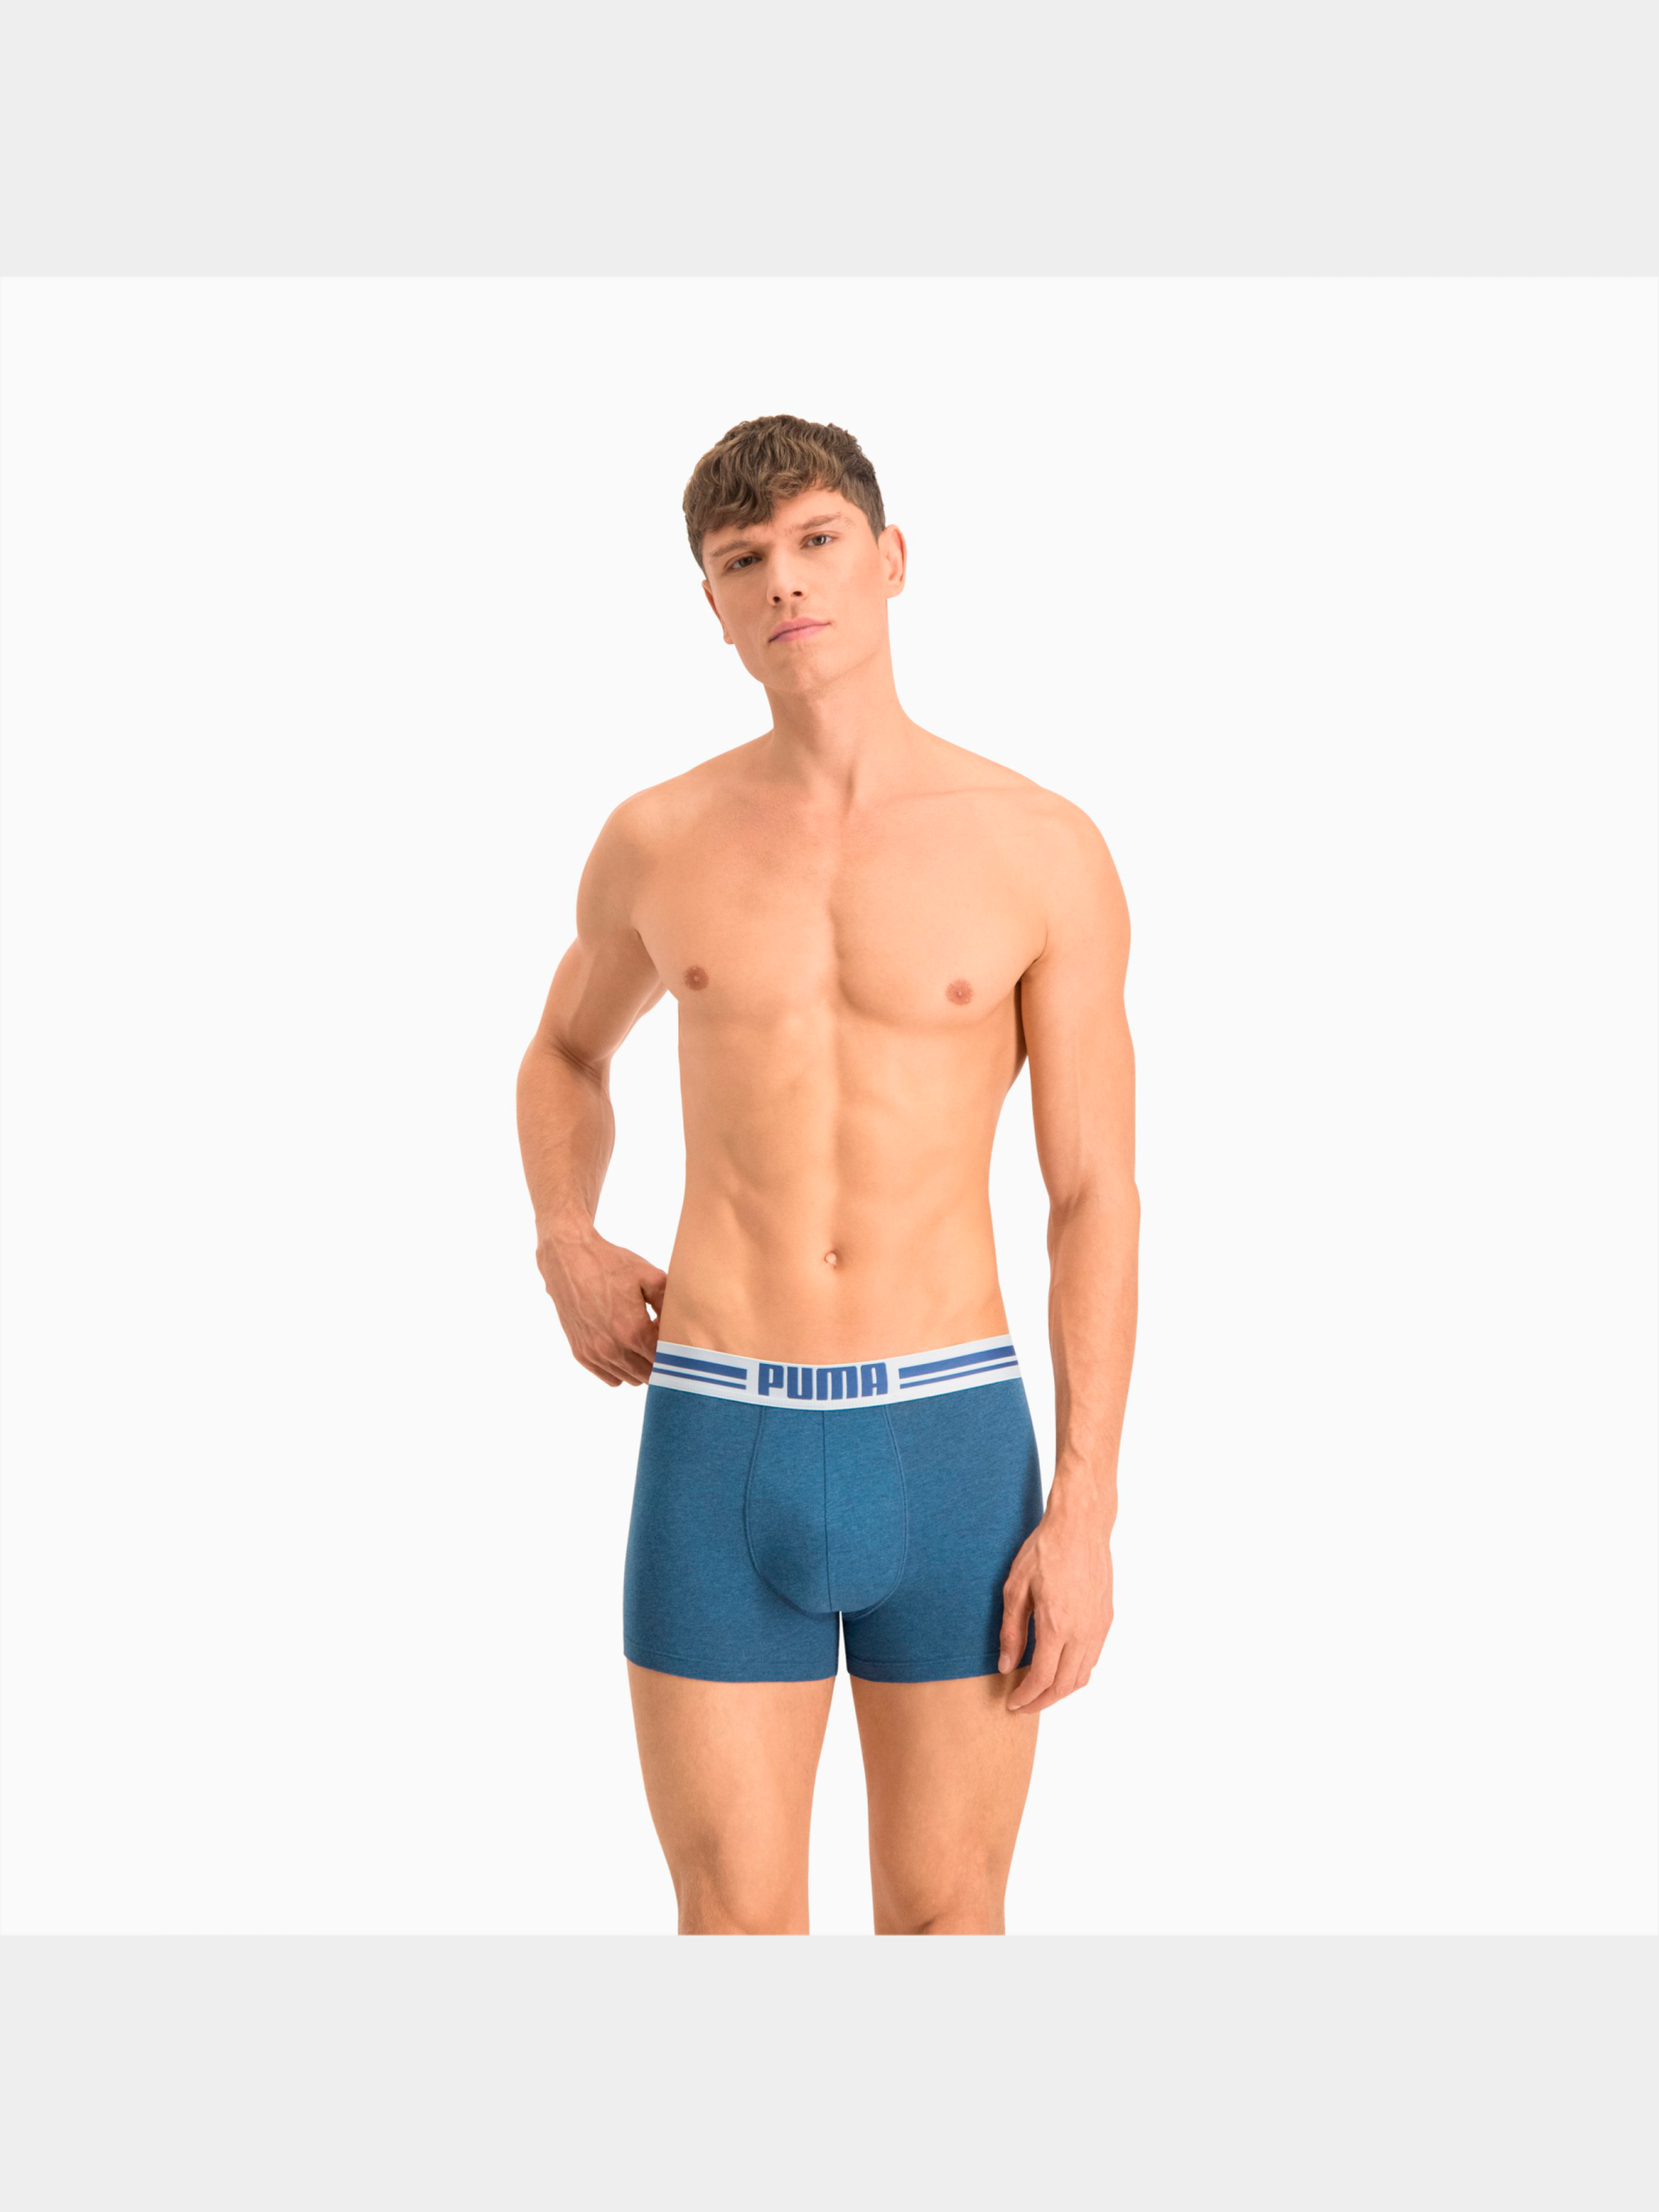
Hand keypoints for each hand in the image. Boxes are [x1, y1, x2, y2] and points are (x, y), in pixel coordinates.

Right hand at [535, 1221, 666, 1386]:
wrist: (568, 1259)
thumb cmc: (610, 1265)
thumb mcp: (649, 1277)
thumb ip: (669, 1304)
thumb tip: (682, 1324)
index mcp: (632, 1331)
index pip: (666, 1360)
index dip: (672, 1346)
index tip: (667, 1329)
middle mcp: (612, 1349)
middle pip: (650, 1374)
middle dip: (659, 1358)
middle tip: (655, 1334)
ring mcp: (594, 1354)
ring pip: (631, 1379)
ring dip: (640, 1365)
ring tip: (638, 1338)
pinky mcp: (581, 1354)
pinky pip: (610, 1378)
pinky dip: (621, 1368)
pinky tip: (622, 1345)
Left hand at [998, 1476, 1114, 1714]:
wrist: (1080, 1526)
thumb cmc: (1044, 1551)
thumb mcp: (1015, 1589)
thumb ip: (1011, 1631)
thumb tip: (1007, 1667)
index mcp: (1057, 1625)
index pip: (1042, 1679)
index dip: (1026, 1697)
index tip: (1011, 1703)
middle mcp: (1083, 1632)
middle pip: (1065, 1685)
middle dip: (1042, 1702)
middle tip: (1023, 1705)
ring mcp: (1098, 1627)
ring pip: (1083, 1676)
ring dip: (1061, 1690)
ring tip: (1039, 1691)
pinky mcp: (1106, 1619)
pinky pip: (1093, 1658)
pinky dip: (1076, 1672)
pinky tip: (1059, 1666)